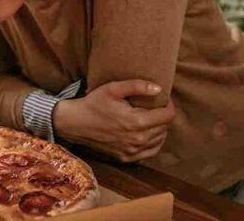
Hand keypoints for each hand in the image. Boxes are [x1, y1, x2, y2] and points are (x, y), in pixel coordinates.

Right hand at [53, 79, 174, 162]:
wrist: (74, 123)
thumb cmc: (93, 103)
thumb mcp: (113, 88)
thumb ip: (137, 86)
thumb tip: (159, 89)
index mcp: (137, 122)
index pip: (168, 116)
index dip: (169, 105)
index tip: (162, 98)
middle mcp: (138, 139)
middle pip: (165, 128)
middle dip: (163, 115)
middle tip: (155, 106)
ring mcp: (132, 151)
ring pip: (160, 140)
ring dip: (160, 128)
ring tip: (151, 117)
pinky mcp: (126, 157)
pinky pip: (150, 152)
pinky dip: (153, 142)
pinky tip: (147, 133)